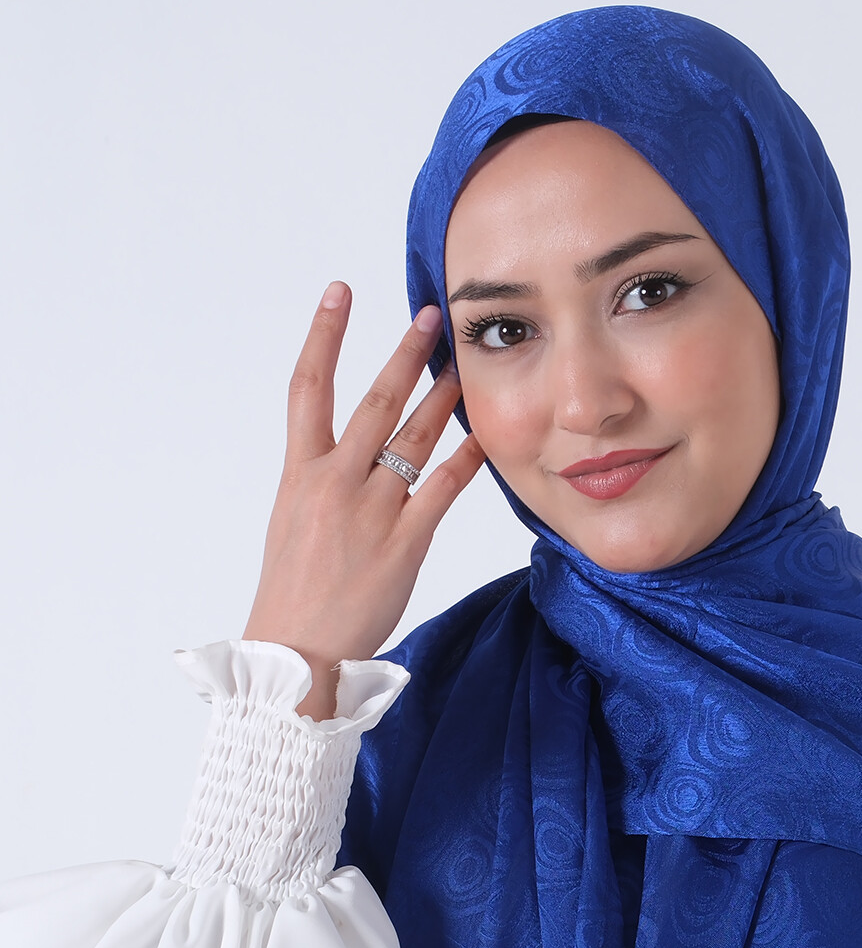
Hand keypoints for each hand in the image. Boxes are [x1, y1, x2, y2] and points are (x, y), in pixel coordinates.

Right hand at [243, 282, 484, 718]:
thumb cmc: (294, 595)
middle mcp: (334, 484)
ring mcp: (370, 513)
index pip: (306, 388)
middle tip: (431, 316)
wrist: (297, 655)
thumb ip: (320, 483)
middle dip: (405, 355)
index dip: (323, 335)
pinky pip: (441, 490)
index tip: (340, 292)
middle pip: (373, 402)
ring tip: (463, 365)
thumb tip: (345, 456)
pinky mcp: (403, 545)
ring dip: (441, 397)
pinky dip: (465, 460)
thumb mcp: (290, 525)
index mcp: (299, 475)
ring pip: (411, 438)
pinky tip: (484, 436)